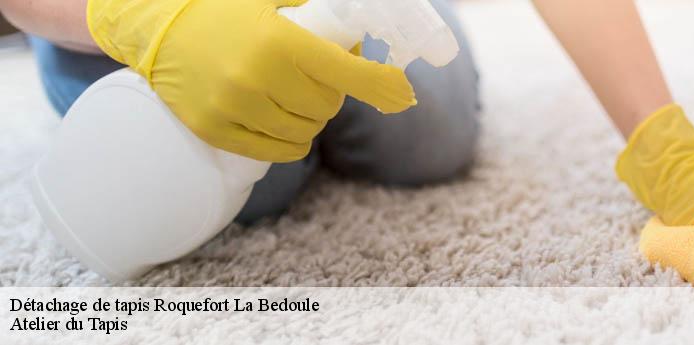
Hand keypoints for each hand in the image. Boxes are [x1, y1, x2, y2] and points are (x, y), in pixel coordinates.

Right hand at [87, 0, 416, 161]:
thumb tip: (362, 39)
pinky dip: (291, 142)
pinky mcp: (214, 129)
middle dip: (332, 95)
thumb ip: (317, 15)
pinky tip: (286, 124)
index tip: (401, 94)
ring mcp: (234, 107)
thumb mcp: (274, 0)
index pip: (348, 74)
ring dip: (312, 120)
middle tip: (318, 80)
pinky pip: (276, 150)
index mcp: (280, 41)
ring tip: (297, 99)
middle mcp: (258, 77)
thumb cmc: (223, 8)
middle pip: (327, 106)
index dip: (382, 86)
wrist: (156, 23)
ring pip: (304, 132)